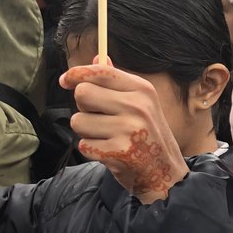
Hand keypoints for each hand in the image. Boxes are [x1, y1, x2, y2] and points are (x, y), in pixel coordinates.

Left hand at [60, 57, 188, 203]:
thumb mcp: (141, 104)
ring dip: (86, 133)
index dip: (77, 74)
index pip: (100, 72)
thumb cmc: (149, 137)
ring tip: (107, 139)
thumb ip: (117, 82)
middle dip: (84, 108)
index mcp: (142, 90)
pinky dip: (92, 151)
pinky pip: (84, 145)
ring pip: (78, 121)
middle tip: (100, 119)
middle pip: (82, 93)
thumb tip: (98, 58)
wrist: (166, 173)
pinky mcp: (119, 152)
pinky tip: (110, 153)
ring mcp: (129, 130)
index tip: (65, 81)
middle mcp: (137, 106)